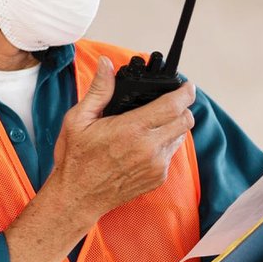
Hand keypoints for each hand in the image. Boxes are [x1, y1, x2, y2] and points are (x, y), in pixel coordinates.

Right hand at [45, 56, 196, 223]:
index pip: (173, 106)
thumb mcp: (78, 120)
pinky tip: (146, 142)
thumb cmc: (75, 159)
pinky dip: (165, 144)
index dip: (185, 92)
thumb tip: (106, 64)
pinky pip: (171, 154)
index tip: (187, 86)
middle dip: (183, 107)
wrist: (77, 197)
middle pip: (185, 120)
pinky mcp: (158, 178)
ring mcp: (156, 165)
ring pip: (180, 137)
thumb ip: (99, 90)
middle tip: (171, 101)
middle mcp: (149, 148)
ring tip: (155, 121)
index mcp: (132, 130)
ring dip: (174, 126)